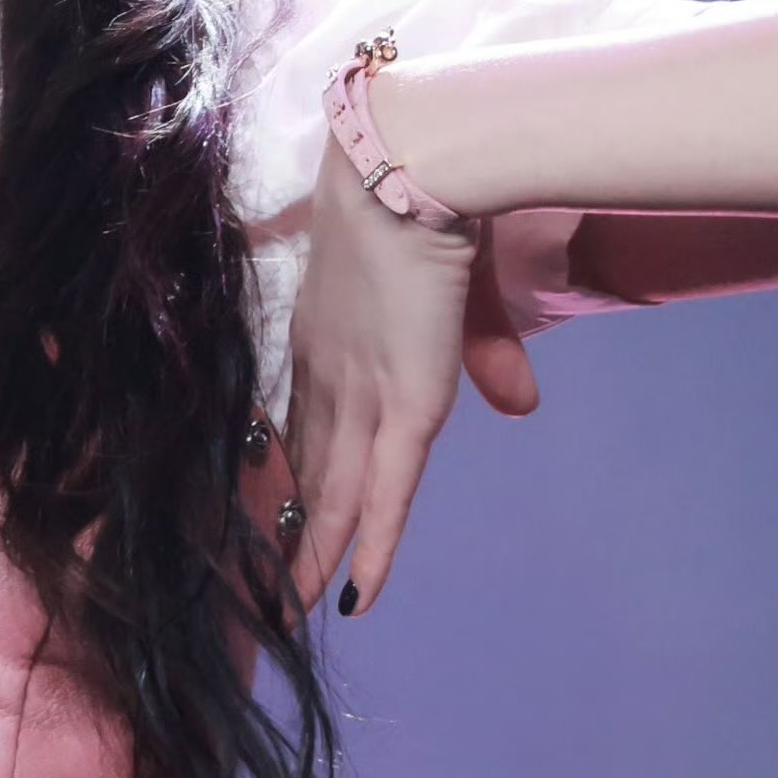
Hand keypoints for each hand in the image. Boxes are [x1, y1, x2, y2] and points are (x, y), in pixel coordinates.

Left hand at [283, 134, 533, 610]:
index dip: (296, 486)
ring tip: (281, 617)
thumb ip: (489, 352)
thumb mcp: (466, 292)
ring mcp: (363, 391)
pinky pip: (384, 491)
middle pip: (306, 475)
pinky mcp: (403, 401)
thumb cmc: (436, 199)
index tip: (275, 528)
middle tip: (255, 593)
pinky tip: (353, 594)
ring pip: (330, 498)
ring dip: (310, 560)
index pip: (311, 431)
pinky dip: (371, 545)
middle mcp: (332, 374)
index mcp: (330, 341)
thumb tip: (522, 407)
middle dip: (284, 538)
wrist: (421, 160)